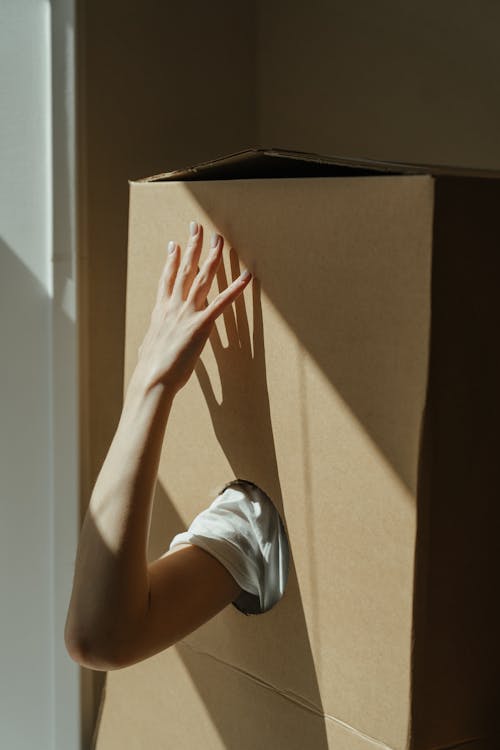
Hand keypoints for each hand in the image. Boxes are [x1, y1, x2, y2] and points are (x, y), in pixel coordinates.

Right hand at [135, 221, 251, 394]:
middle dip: (192, 247)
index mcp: (160, 311)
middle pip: (184, 270)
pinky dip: (236, 288)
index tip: (174, 244)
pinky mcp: (201, 325)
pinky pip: (222, 303)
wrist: (152, 379)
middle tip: (197, 227)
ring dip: (212, 257)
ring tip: (219, 240)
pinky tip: (246, 277)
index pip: (166, 279)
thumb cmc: (150, 370)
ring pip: (202, 279)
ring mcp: (187, 314)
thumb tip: (149, 343)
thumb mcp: (149, 348)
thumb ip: (153, 339)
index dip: (171, 261)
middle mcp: (173, 307)